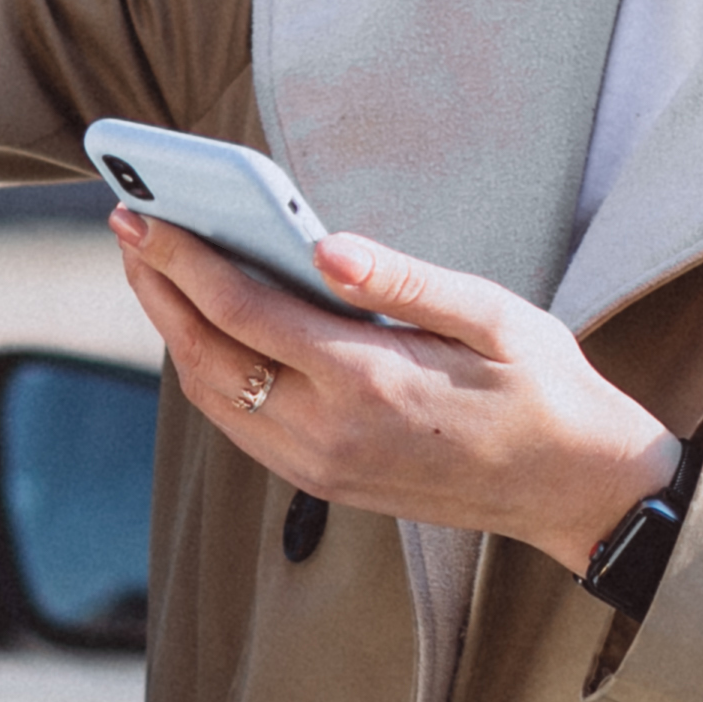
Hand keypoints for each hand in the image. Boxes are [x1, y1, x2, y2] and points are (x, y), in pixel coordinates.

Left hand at [112, 212, 684, 577]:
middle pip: (208, 354)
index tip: (144, 211)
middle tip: (128, 223)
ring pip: (212, 396)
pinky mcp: (322, 482)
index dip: (184, 257)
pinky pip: (238, 424)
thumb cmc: (543, 389)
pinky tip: (202, 325)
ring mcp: (319, 467)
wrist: (574, 490)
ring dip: (173, 329)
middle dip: (159, 286)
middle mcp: (329, 433)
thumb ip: (405, 280)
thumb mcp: (496, 316)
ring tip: (153, 266)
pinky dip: (206, 369)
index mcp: (369, 382)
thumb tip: (323, 243)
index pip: (245, 310)